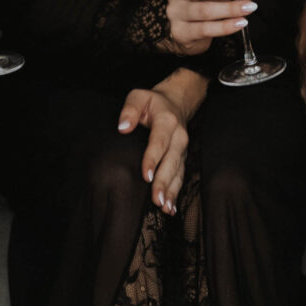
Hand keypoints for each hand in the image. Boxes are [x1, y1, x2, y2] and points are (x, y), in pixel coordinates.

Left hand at [118, 83, 190, 213]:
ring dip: (171, 191)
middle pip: (171, 161)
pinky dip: (176, 194)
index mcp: (167, 121)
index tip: (145, 175)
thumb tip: (123, 127)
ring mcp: (182, 150)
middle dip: (163, 181)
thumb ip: (130, 109)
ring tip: (163, 207)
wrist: (175, 103)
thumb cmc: (152, 103)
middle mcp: (179, 137)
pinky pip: (181, 178)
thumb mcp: (139, 96)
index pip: (159, 141)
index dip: (152, 159)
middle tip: (156, 199)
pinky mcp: (182, 159)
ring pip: (178, 173)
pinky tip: (170, 209)